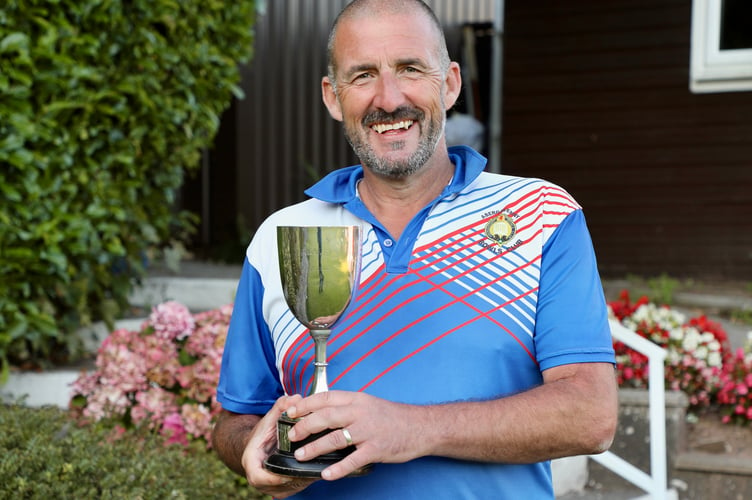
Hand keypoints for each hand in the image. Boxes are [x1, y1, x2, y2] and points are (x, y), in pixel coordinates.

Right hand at [241, 394, 316, 497]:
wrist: (259, 446)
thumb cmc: (264, 433)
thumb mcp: (271, 418)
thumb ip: (281, 407)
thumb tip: (296, 398)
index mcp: (251, 461)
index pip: (258, 477)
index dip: (274, 477)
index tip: (290, 470)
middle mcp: (258, 478)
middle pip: (278, 485)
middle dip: (295, 476)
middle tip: (312, 466)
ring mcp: (270, 487)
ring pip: (289, 488)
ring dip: (303, 479)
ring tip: (317, 467)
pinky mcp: (281, 490)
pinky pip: (294, 488)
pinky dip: (305, 480)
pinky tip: (316, 470)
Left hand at [286, 391, 422, 480]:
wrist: (421, 426)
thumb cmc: (393, 417)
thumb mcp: (368, 404)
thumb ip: (347, 407)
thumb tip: (322, 412)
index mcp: (357, 400)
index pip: (325, 397)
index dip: (305, 404)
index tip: (291, 410)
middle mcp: (361, 412)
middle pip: (325, 417)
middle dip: (304, 426)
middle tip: (292, 435)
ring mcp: (368, 431)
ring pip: (335, 438)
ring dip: (314, 448)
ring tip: (301, 455)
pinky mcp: (376, 449)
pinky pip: (353, 460)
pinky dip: (338, 468)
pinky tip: (326, 474)